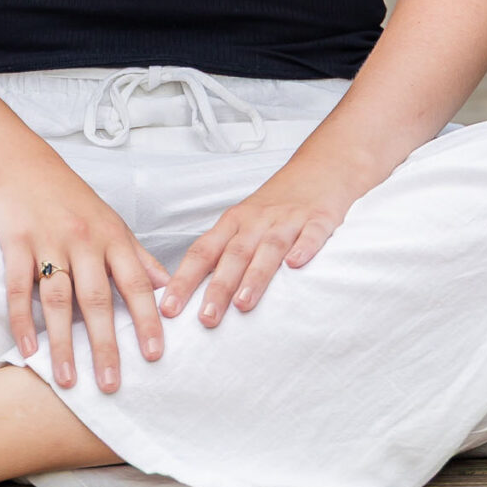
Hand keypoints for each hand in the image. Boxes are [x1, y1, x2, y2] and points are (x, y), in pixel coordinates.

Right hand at [0, 164, 168, 393]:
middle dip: (105, 344)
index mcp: (112, 238)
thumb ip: (138, 258)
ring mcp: (48, 243)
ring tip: (67, 380)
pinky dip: (21, 321)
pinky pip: (17, 288)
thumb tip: (168, 288)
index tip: (155, 354)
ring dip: (63, 343)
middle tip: (111, 383)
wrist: (23, 166)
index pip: (136, 284)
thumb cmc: (72, 200)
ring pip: (58, 299)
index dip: (146, 320)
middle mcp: (83, 241)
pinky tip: (27, 352)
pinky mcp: (16, 244)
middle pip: (97, 299)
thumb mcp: (113, 223)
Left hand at [159, 173, 351, 328]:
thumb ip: (223, 254)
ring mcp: (288, 219)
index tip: (167, 309)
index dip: (184, 280)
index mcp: (233, 223)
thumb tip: (193, 297)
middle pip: (234, 255)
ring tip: (243, 304)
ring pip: (268, 248)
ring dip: (255, 276)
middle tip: (206, 319)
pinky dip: (304, 248)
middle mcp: (256, 221)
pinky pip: (311, 233)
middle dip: (218, 288)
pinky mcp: (319, 218)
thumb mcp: (243, 223)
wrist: (319, 166)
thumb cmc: (274, 205)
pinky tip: (296, 265)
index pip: (202, 252)